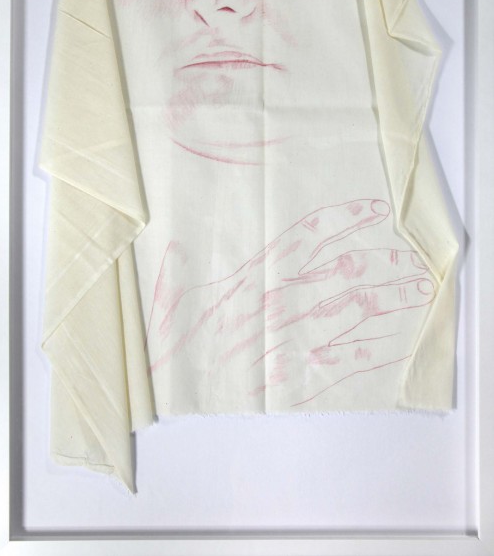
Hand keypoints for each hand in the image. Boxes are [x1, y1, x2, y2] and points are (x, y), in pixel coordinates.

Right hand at [146, 199, 434, 410]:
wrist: (185, 383)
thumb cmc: (181, 335)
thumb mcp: (176, 289)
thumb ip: (185, 261)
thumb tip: (180, 238)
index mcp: (256, 272)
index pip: (309, 235)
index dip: (344, 219)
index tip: (373, 209)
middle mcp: (281, 297)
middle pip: (342, 269)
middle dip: (380, 259)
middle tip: (410, 254)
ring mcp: (294, 332)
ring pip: (353, 307)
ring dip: (389, 297)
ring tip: (417, 289)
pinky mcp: (300, 368)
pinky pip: (346, 354)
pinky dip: (373, 345)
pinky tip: (395, 340)